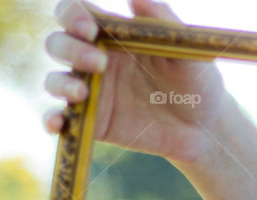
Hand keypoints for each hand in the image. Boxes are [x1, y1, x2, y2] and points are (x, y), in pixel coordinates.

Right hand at [42, 0, 229, 162]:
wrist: (204, 128)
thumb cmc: (197, 81)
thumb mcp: (189, 50)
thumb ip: (164, 21)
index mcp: (113, 34)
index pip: (76, 13)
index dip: (72, 15)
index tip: (89, 28)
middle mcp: (95, 59)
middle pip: (59, 44)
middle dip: (70, 49)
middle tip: (100, 62)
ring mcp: (91, 92)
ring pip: (55, 81)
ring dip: (60, 84)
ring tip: (82, 93)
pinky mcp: (92, 122)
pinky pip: (62, 120)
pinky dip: (51, 121)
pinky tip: (58, 124)